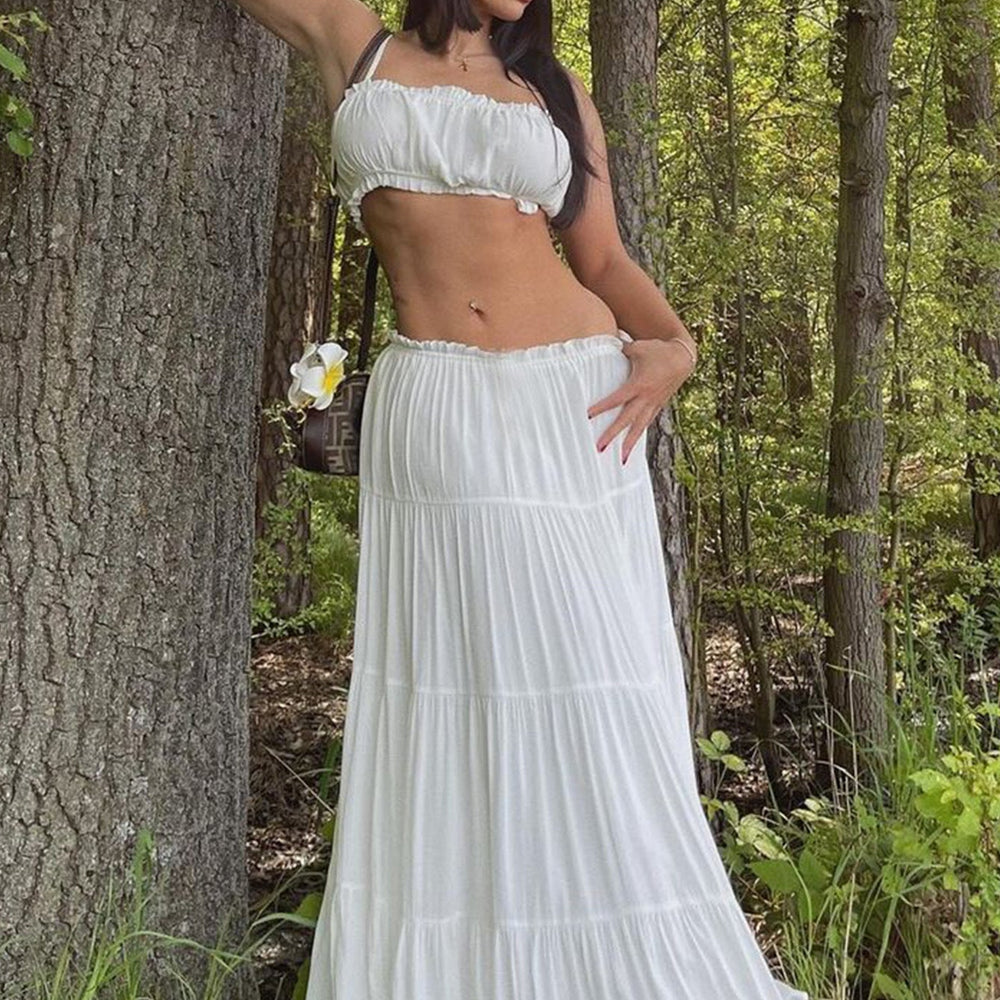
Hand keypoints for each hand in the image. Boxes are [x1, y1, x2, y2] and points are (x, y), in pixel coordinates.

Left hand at [586, 337, 695, 464]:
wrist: (683, 357)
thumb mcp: (637, 347)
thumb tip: (602, 345)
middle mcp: (646, 398)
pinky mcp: (658, 407)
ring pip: (640, 428)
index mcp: (639, 384)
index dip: (602, 408)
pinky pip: (646, 424)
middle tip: (599, 448)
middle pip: (627, 420)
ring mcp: (653, 404)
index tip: (587, 416)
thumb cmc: (658, 350)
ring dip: (630, 445)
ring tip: (621, 460)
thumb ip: (619, 351)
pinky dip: (639, 436)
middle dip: (613, 435)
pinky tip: (631, 448)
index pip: (616, 399)